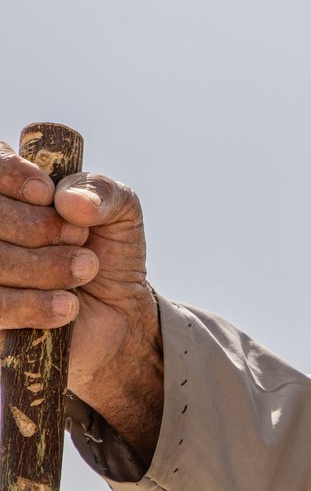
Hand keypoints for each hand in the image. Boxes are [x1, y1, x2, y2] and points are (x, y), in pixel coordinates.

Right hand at [0, 143, 162, 456]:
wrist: (118, 315)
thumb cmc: (109, 253)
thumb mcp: (121, 212)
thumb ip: (103, 192)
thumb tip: (70, 200)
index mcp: (10, 194)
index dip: (9, 175)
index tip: (47, 194)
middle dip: (37, 226)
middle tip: (81, 238)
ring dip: (43, 266)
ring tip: (85, 269)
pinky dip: (32, 305)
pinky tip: (69, 305)